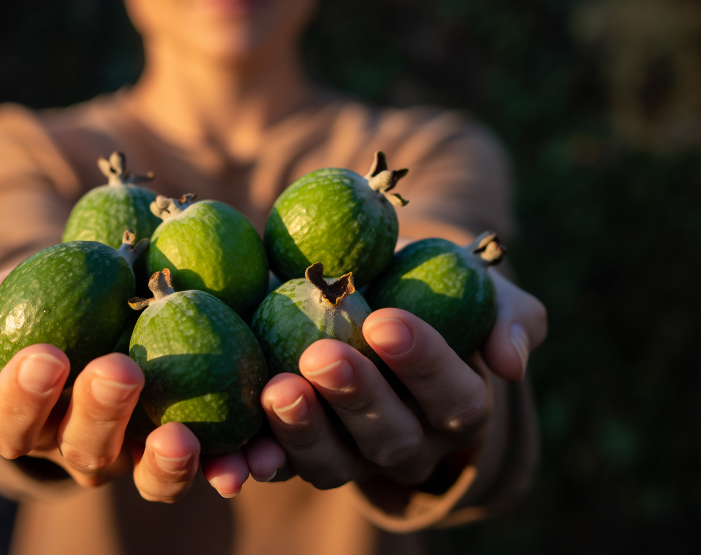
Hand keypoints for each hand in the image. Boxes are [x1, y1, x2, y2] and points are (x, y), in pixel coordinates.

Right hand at [0, 271, 284, 501]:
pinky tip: (248, 454)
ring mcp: (137, 451)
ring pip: (149, 474)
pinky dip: (227, 462)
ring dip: (166, 462)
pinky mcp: (189, 442)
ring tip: (182, 437)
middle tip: (117, 370)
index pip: (12, 423)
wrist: (98, 293)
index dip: (23, 397)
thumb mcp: (1, 297)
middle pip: (84, 450)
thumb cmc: (39, 294)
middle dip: (98, 415)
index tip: (43, 353)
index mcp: (26, 420)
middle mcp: (80, 447)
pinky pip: (209, 462)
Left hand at [260, 271, 546, 488]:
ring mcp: (351, 454)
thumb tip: (510, 361)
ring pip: (334, 462)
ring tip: (277, 390)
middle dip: (356, 397)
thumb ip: (507, 315)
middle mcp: (408, 442)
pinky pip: (279, 466)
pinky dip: (257, 461)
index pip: (453, 396)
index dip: (422, 364)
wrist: (367, 289)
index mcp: (457, 406)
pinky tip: (238, 451)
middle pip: (390, 437)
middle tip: (320, 355)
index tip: (385, 319)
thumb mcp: (476, 287)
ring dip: (303, 432)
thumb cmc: (426, 282)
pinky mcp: (299, 453)